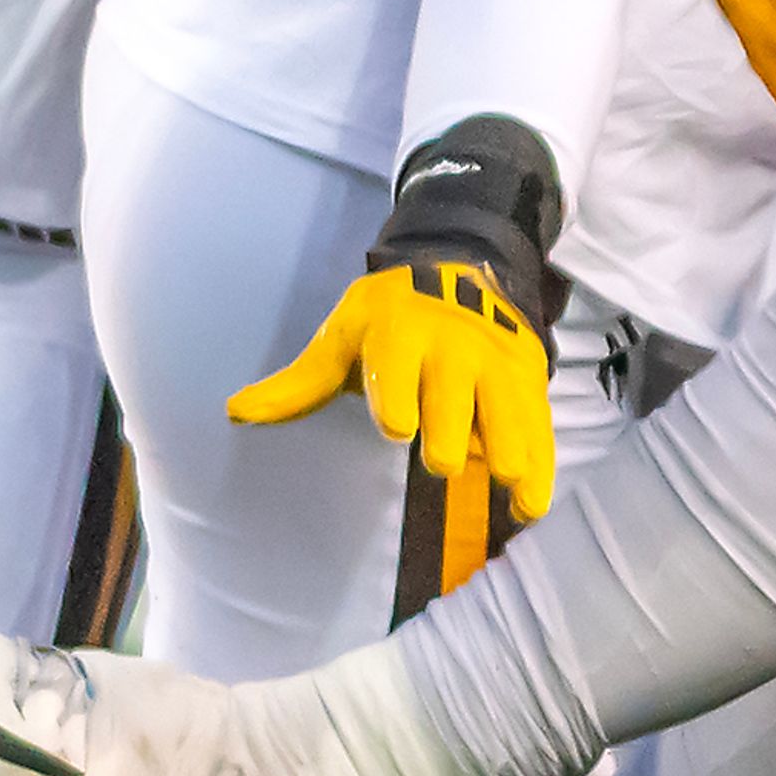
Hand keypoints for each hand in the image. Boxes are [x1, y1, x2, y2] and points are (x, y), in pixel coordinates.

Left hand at [229, 259, 557, 518]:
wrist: (462, 270)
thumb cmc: (387, 320)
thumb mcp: (341, 340)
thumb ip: (297, 386)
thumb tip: (236, 413)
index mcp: (400, 333)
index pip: (398, 367)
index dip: (397, 396)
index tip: (397, 427)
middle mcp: (453, 346)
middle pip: (453, 394)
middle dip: (450, 428)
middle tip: (445, 463)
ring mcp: (496, 363)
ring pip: (504, 407)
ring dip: (508, 444)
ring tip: (508, 482)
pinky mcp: (527, 378)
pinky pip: (537, 422)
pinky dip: (539, 462)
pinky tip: (533, 504)